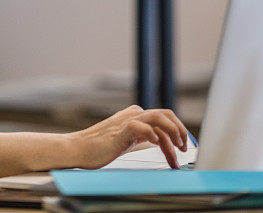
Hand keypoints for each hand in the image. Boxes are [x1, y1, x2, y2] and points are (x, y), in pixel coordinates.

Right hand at [67, 105, 188, 169]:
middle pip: (166, 114)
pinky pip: (141, 127)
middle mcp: (134, 114)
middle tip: (184, 148)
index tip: (182, 148)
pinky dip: (152, 134)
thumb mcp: (127, 140)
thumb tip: (163, 143)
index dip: (177, 133)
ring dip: (173, 132)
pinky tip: (155, 143)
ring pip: (158, 117)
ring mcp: (127, 121)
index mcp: (136, 115)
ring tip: (177, 148)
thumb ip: (143, 137)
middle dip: (180, 130)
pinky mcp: (120, 131)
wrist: (78, 148)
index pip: (164, 118)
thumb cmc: (99, 147)